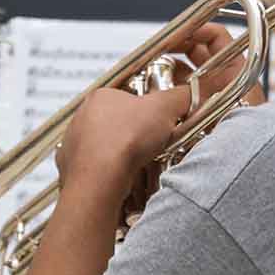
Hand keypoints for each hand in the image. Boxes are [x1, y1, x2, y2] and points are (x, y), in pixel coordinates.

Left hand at [54, 24, 264, 205]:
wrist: (98, 183)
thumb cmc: (121, 142)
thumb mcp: (164, 108)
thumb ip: (183, 96)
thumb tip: (196, 92)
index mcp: (101, 96)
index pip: (133, 91)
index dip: (156, 101)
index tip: (170, 111)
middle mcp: (84, 119)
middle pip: (125, 120)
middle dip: (146, 130)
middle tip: (164, 138)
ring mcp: (78, 146)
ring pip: (114, 145)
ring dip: (133, 152)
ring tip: (151, 160)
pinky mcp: (78, 171)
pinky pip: (104, 168)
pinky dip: (120, 171)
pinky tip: (133, 176)